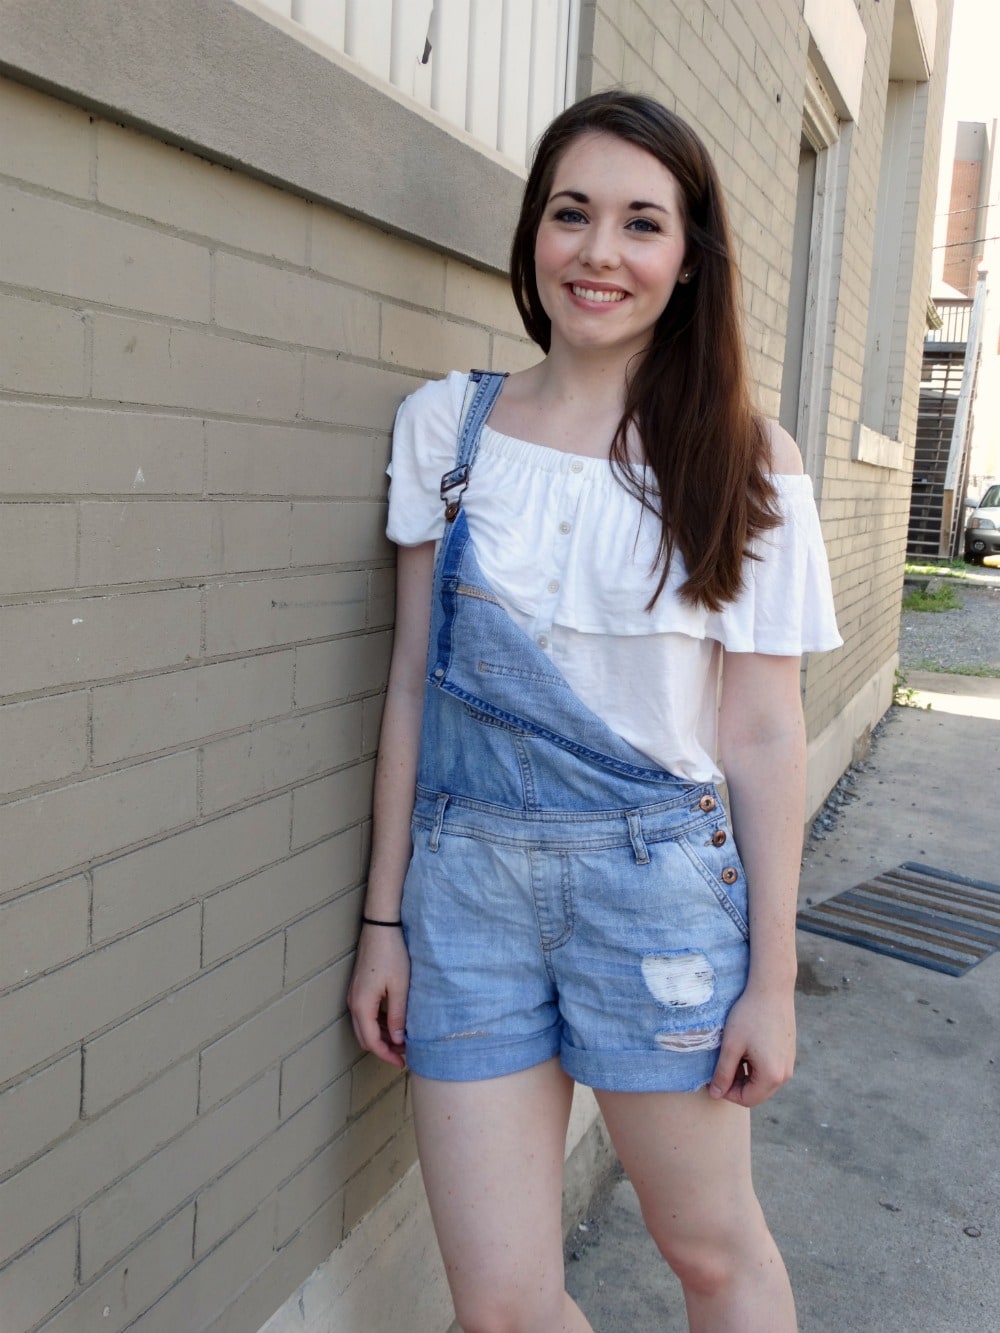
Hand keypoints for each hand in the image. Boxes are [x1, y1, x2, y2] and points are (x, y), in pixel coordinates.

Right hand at [347, 925, 410, 1068]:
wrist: (381, 926)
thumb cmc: (392, 954)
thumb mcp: (400, 987)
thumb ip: (398, 1016)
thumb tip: (399, 1040)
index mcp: (362, 1005)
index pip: (371, 1042)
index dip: (387, 1055)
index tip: (403, 1063)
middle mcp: (354, 1003)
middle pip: (365, 1037)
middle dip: (384, 1049)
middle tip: (405, 1055)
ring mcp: (355, 995)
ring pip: (365, 1026)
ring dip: (382, 1037)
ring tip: (404, 1040)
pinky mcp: (360, 988)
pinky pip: (367, 1014)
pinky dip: (379, 1024)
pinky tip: (396, 1022)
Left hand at [708, 983, 795, 1106]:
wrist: (772, 988)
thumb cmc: (750, 1015)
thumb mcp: (731, 1046)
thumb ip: (723, 1073)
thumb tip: (715, 1094)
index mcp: (772, 1076)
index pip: (747, 1099)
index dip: (727, 1092)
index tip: (713, 1078)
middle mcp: (786, 1074)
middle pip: (757, 1093)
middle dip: (736, 1084)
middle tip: (721, 1066)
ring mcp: (789, 1062)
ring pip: (763, 1081)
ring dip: (745, 1074)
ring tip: (732, 1054)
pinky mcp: (788, 1052)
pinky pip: (770, 1068)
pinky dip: (755, 1065)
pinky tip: (745, 1047)